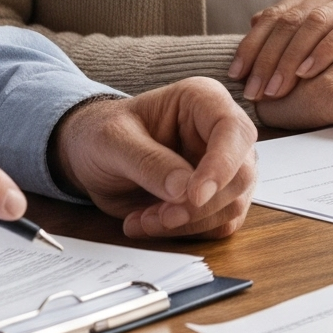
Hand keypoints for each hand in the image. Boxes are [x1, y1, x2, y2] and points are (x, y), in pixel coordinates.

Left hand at [53, 79, 257, 238]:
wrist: (92, 158)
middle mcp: (222, 133)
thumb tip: (184, 189)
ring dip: (187, 222)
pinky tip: (149, 222)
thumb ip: (147, 162)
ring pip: (232, 206)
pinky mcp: (218, 198)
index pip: (232, 130)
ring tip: (143, 219)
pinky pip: (218, 224)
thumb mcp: (112, 141)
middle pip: (241, 174)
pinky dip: (185, 232)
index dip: (221, 165)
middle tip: (157, 217)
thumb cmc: (103, 134)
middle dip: (198, 206)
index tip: (194, 196)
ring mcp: (225, 167)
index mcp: (202, 100)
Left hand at [229, 0, 332, 102]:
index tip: (237, 74)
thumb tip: (255, 27)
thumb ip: (302, 32)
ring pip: (314, 23)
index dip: (253, 44)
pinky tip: (309, 72)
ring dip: (290, 58)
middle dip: (267, 57)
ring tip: (275, 87)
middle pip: (290, 20)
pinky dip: (325, 50)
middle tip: (252, 89)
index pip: (277, 15)